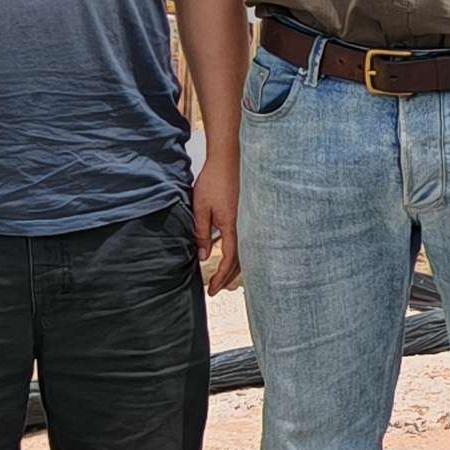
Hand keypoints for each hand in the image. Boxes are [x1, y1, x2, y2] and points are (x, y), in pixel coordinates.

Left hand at [193, 150, 239, 294]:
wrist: (229, 159)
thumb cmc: (214, 180)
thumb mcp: (201, 208)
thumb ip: (202, 233)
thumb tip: (203, 256)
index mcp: (233, 227)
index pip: (229, 260)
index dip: (220, 277)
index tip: (211, 290)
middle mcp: (245, 226)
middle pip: (241, 261)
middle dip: (228, 278)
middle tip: (216, 289)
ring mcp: (249, 221)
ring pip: (246, 252)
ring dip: (235, 268)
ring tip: (223, 277)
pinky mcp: (248, 215)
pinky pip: (246, 241)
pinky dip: (240, 254)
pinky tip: (232, 256)